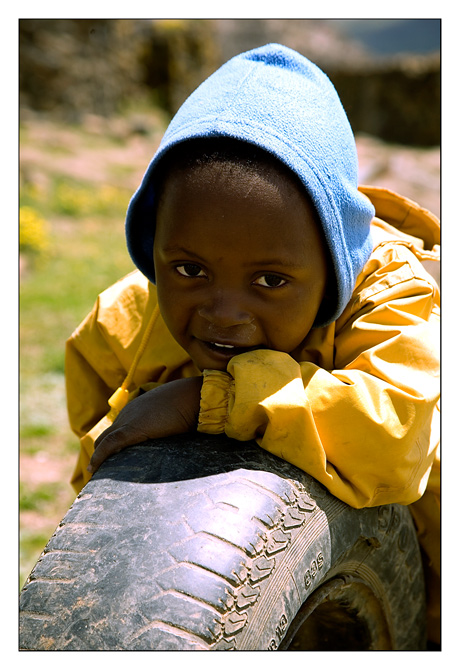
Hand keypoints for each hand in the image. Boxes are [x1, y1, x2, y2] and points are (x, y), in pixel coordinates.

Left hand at [88, 376, 202, 473]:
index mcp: (137, 409)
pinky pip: (108, 445)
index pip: (118, 428)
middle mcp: (127, 413)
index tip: (113, 460)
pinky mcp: (130, 430)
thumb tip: (177, 436)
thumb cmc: (188, 403)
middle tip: (103, 473)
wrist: (191, 396)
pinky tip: (94, 470)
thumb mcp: (174, 413)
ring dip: (99, 458)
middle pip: (106, 436)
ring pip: (104, 441)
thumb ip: (168, 423)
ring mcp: (127, 420)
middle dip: (102, 453)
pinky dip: (99, 457)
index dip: (112, 445)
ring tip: (98, 476)